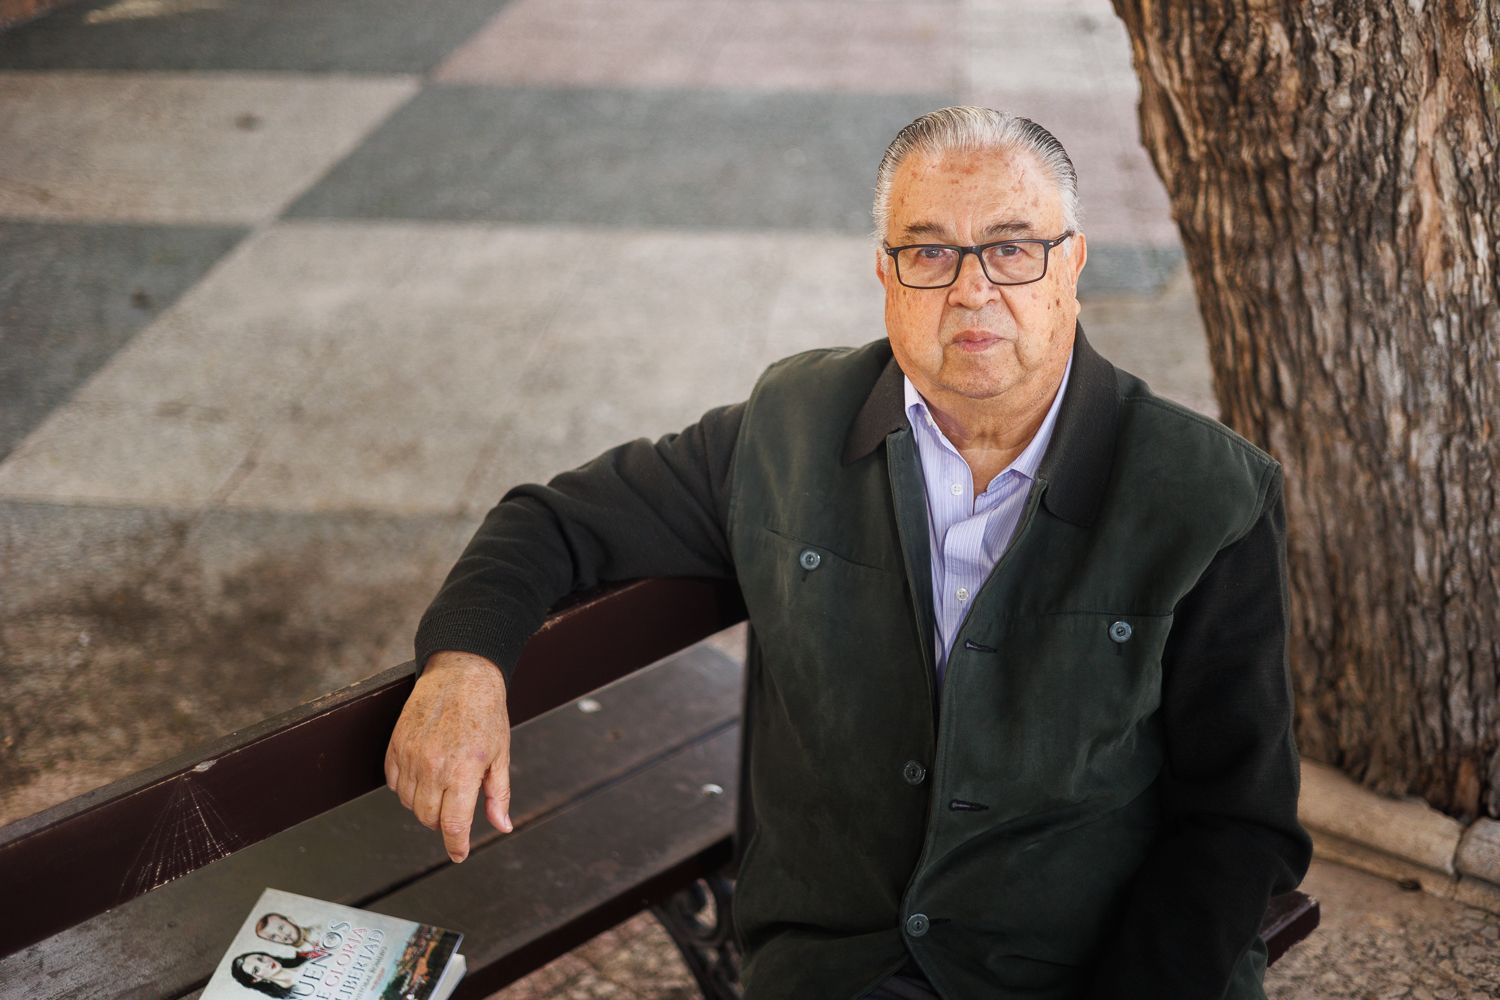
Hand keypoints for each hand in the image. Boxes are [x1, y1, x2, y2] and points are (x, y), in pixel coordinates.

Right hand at [385, 651, 512, 862]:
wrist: (461, 673)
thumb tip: (502, 826)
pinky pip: (393, 782)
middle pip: (428, 819)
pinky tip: (422, 773)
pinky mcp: (396, 745)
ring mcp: (411, 756)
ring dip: (423, 804)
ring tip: (441, 784)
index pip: (453, 825)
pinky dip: (405, 787)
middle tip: (454, 809)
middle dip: (441, 823)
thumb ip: (498, 794)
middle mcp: (434, 767)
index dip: (456, 846)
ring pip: (409, 803)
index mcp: (464, 771)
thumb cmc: (486, 712)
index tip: (459, 854)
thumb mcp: (501, 754)